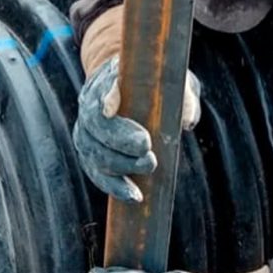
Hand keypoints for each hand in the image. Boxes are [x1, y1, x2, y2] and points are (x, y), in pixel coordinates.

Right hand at [74, 56, 200, 203]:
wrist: (132, 87)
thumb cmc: (158, 85)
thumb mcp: (174, 83)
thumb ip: (182, 98)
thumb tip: (186, 123)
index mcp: (108, 77)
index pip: (100, 86)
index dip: (104, 98)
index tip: (110, 111)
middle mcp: (89, 102)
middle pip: (95, 124)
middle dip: (119, 140)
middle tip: (147, 150)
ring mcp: (86, 129)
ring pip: (93, 151)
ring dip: (120, 165)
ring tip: (149, 167)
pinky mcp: (88, 153)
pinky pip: (96, 172)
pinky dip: (114, 186)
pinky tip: (134, 195)